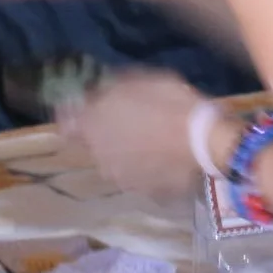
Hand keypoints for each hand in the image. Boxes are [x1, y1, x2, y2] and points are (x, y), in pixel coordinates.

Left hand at [62, 71, 216, 201]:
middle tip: (131, 124)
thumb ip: (109, 90)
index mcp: (93, 125)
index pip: (67, 125)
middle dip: (106, 135)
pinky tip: (164, 158)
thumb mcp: (138, 82)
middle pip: (95, 144)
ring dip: (126, 154)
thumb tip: (95, 94)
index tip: (86, 112)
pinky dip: (146, 169)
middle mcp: (99, 154)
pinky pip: (139, 176)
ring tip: (152, 143)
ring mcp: (120, 176)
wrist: (204, 141)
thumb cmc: (170, 102)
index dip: (74, 119)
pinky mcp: (143, 191)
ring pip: (116, 162)